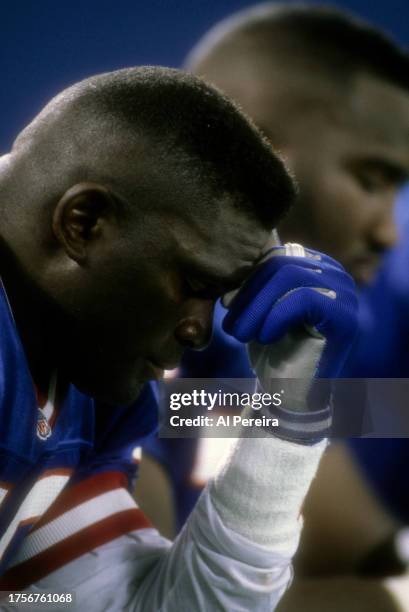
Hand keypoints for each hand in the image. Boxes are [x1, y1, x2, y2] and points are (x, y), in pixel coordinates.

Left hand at [223, 243, 357, 380]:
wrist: (291, 394)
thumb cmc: (274, 350)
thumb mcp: (259, 308)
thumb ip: (254, 282)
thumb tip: (232, 267)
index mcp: (315, 267)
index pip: (275, 256)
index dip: (247, 280)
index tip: (227, 305)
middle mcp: (335, 274)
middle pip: (281, 264)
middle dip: (249, 295)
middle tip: (232, 325)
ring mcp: (345, 294)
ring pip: (290, 277)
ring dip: (257, 309)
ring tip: (241, 335)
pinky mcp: (345, 316)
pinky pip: (304, 298)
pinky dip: (276, 317)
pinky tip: (265, 338)